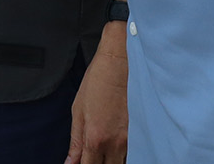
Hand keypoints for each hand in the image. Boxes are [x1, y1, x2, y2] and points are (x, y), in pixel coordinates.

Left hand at [64, 33, 128, 163]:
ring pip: (122, 161)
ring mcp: (132, 138)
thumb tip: (70, 162)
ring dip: (113, 159)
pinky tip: (120, 141)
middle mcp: (116, 142)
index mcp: (95, 137)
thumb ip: (75, 140)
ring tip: (106, 145)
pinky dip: (126, 151)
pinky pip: (135, 150)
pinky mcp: (143, 130)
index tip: (82, 163)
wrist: (122, 60)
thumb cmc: (99, 80)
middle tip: (94, 154)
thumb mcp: (78, 109)